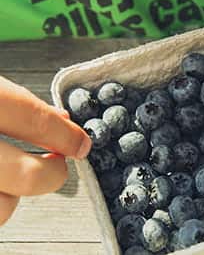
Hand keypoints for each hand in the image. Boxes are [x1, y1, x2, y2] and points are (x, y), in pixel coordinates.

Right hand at [0, 75, 90, 224]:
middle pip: (28, 177)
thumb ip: (22, 106)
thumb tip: (63, 122)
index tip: (83, 145)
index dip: (67, 136)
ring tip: (10, 176)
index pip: (35, 121)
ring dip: (13, 195)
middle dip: (53, 174)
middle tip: (56, 164)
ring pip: (2, 209)